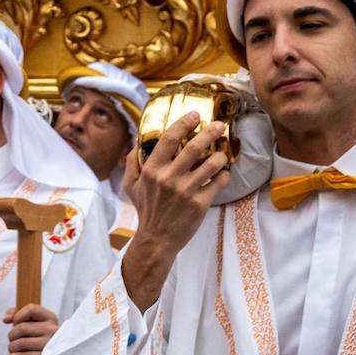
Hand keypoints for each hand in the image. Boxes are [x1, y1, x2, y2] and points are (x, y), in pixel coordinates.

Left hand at [3, 304, 58, 354]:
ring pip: (21, 342)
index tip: (15, 323)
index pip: (31, 309)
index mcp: (50, 317)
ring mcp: (50, 344)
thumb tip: (6, 319)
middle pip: (22, 328)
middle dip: (11, 334)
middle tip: (12, 339)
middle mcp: (52, 329)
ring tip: (12, 348)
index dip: (18, 316)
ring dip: (12, 346)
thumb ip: (16, 313)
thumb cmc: (38, 336)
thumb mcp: (32, 321)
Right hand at [122, 113, 229, 311]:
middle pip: (195, 147)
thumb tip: (137, 141)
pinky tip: (223, 174)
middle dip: (211, 132)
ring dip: (221, 156)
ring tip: (222, 154)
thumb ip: (133, 162)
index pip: (170, 138)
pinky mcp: (200, 204)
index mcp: (151, 170)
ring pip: (212, 164)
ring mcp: (186, 191)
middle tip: (220, 126)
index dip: (185, 123)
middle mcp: (168, 178)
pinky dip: (224, 176)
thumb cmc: (146, 210)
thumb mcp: (131, 186)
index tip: (196, 115)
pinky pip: (219, 183)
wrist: (156, 239)